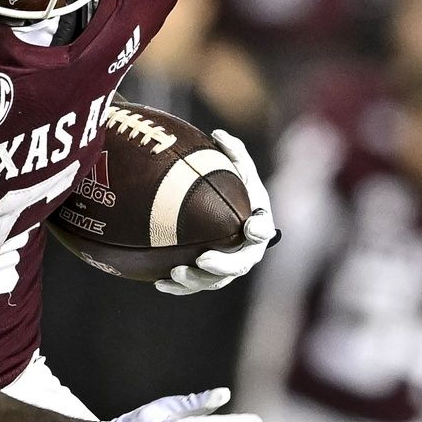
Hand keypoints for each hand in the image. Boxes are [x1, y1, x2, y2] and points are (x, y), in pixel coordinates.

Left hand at [156, 129, 275, 295]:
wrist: (219, 214)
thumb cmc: (232, 190)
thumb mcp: (237, 169)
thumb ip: (233, 153)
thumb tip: (217, 134)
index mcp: (257, 225)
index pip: (262, 229)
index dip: (258, 230)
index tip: (250, 227)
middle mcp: (246, 252)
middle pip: (239, 264)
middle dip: (222, 264)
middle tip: (203, 258)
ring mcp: (227, 268)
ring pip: (215, 281)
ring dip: (196, 280)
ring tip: (175, 272)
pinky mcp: (208, 277)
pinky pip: (194, 286)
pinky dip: (178, 287)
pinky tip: (159, 283)